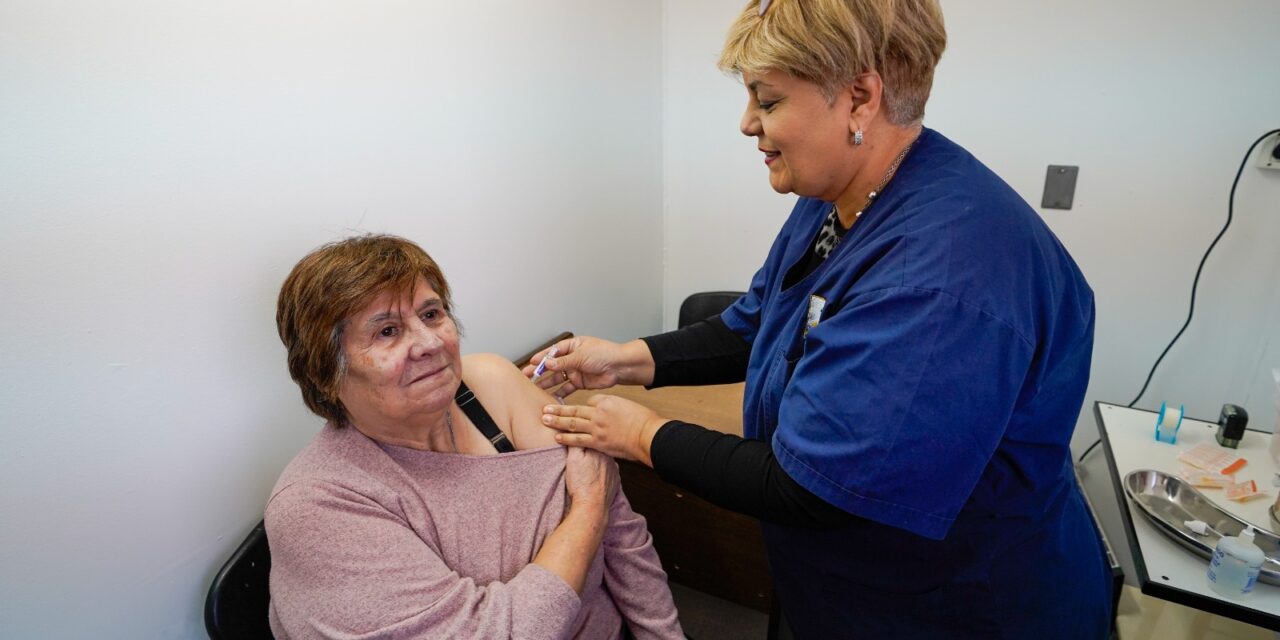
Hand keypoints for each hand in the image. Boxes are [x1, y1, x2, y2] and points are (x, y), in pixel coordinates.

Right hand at [522, 336, 654, 396]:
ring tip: (534, 389)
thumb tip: (547, 364)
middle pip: (552, 366)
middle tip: (526, 377)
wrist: (619, 367)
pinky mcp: (580, 382)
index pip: (553, 352)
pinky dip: (559, 393)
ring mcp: (575, 371)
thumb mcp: (581, 356)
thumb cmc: (604, 354)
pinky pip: (566, 389)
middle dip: (540, 371)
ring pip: (557, 378)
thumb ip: (564, 362)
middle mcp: (572, 359)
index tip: (531, 363)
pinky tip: (549, 398)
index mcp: (572, 346)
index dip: (541, 357)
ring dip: (546, 383)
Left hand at [543, 394, 667, 466]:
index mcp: (607, 401)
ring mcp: (597, 427)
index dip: (582, 405)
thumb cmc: (643, 421)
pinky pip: (578, 439)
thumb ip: (613, 409)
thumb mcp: (628, 407)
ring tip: (545, 420)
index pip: (589, 400)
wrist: (648, 435)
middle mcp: (599, 413)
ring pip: (572, 423)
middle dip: (558, 409)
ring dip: (557, 421)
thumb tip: (606, 415)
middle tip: (545, 408)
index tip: (573, 407)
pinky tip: (557, 437)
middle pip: (574, 409)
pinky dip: (566, 438)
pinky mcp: (598, 442)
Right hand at [563, 446, 618, 512]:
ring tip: (586, 473)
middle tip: (580, 465)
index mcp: (599, 449)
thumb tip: (575, 435)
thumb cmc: (581, 483)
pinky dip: (602, 474)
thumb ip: (576, 443)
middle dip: (589, 453)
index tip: (577, 451)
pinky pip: (608, 472)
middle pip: (597, 450)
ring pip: (603, 461)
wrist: (592, 505)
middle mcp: (610, 457)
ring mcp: (614, 469)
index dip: (581, 444)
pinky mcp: (615, 480)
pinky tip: (594, 479)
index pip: (589, 440)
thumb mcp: (573, 459)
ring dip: (597, 463)